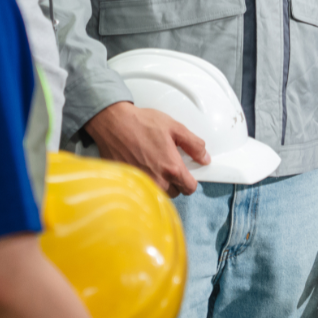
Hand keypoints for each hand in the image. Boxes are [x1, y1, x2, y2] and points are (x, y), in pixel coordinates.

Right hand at [82, 101, 209, 195]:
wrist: (113, 124)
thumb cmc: (140, 124)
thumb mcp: (174, 128)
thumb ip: (194, 145)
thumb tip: (204, 157)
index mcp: (171, 168)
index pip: (190, 188)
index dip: (191, 180)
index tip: (188, 174)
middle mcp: (156, 181)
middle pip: (175, 192)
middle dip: (175, 181)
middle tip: (169, 165)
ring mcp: (141, 184)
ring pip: (159, 193)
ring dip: (161, 184)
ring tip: (155, 165)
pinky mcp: (129, 183)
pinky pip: (143, 190)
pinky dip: (145, 182)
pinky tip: (142, 167)